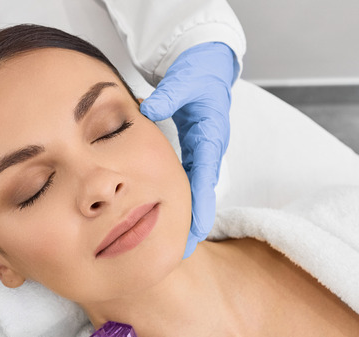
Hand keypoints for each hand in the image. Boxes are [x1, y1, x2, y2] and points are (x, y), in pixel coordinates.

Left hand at [140, 42, 236, 257]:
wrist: (210, 63)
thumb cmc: (199, 71)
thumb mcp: (186, 78)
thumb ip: (168, 95)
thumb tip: (148, 109)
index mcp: (210, 134)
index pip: (205, 176)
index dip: (201, 205)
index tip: (197, 231)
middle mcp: (210, 147)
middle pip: (202, 192)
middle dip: (195, 222)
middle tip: (183, 251)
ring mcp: (203, 150)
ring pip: (196, 189)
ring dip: (188, 216)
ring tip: (177, 246)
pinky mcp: (194, 150)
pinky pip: (188, 179)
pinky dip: (181, 199)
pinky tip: (168, 219)